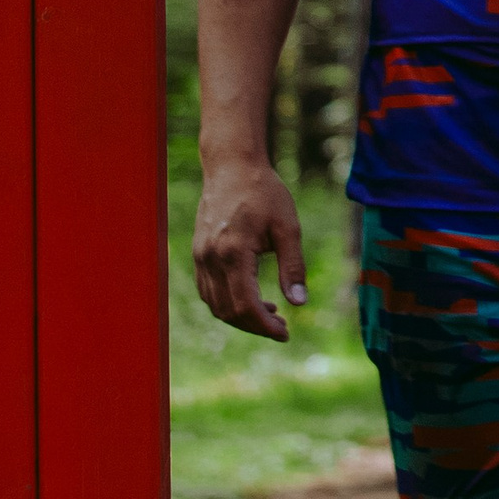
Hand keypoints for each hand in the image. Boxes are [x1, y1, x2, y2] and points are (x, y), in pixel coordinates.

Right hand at [193, 151, 308, 341]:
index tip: (285, 333)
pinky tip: (249, 297)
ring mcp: (200, 257)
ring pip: (215, 305)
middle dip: (255, 325)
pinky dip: (226, 302)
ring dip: (240, 317)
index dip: (265, 326)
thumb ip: (293, 265)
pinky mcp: (198, 254)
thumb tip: (300, 302)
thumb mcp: (287, 226)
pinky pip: (208, 291)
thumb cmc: (264, 192)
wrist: (232, 166)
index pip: (245, 306)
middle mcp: (211, 259)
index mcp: (233, 252)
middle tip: (281, 326)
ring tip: (270, 313)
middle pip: (228, 312)